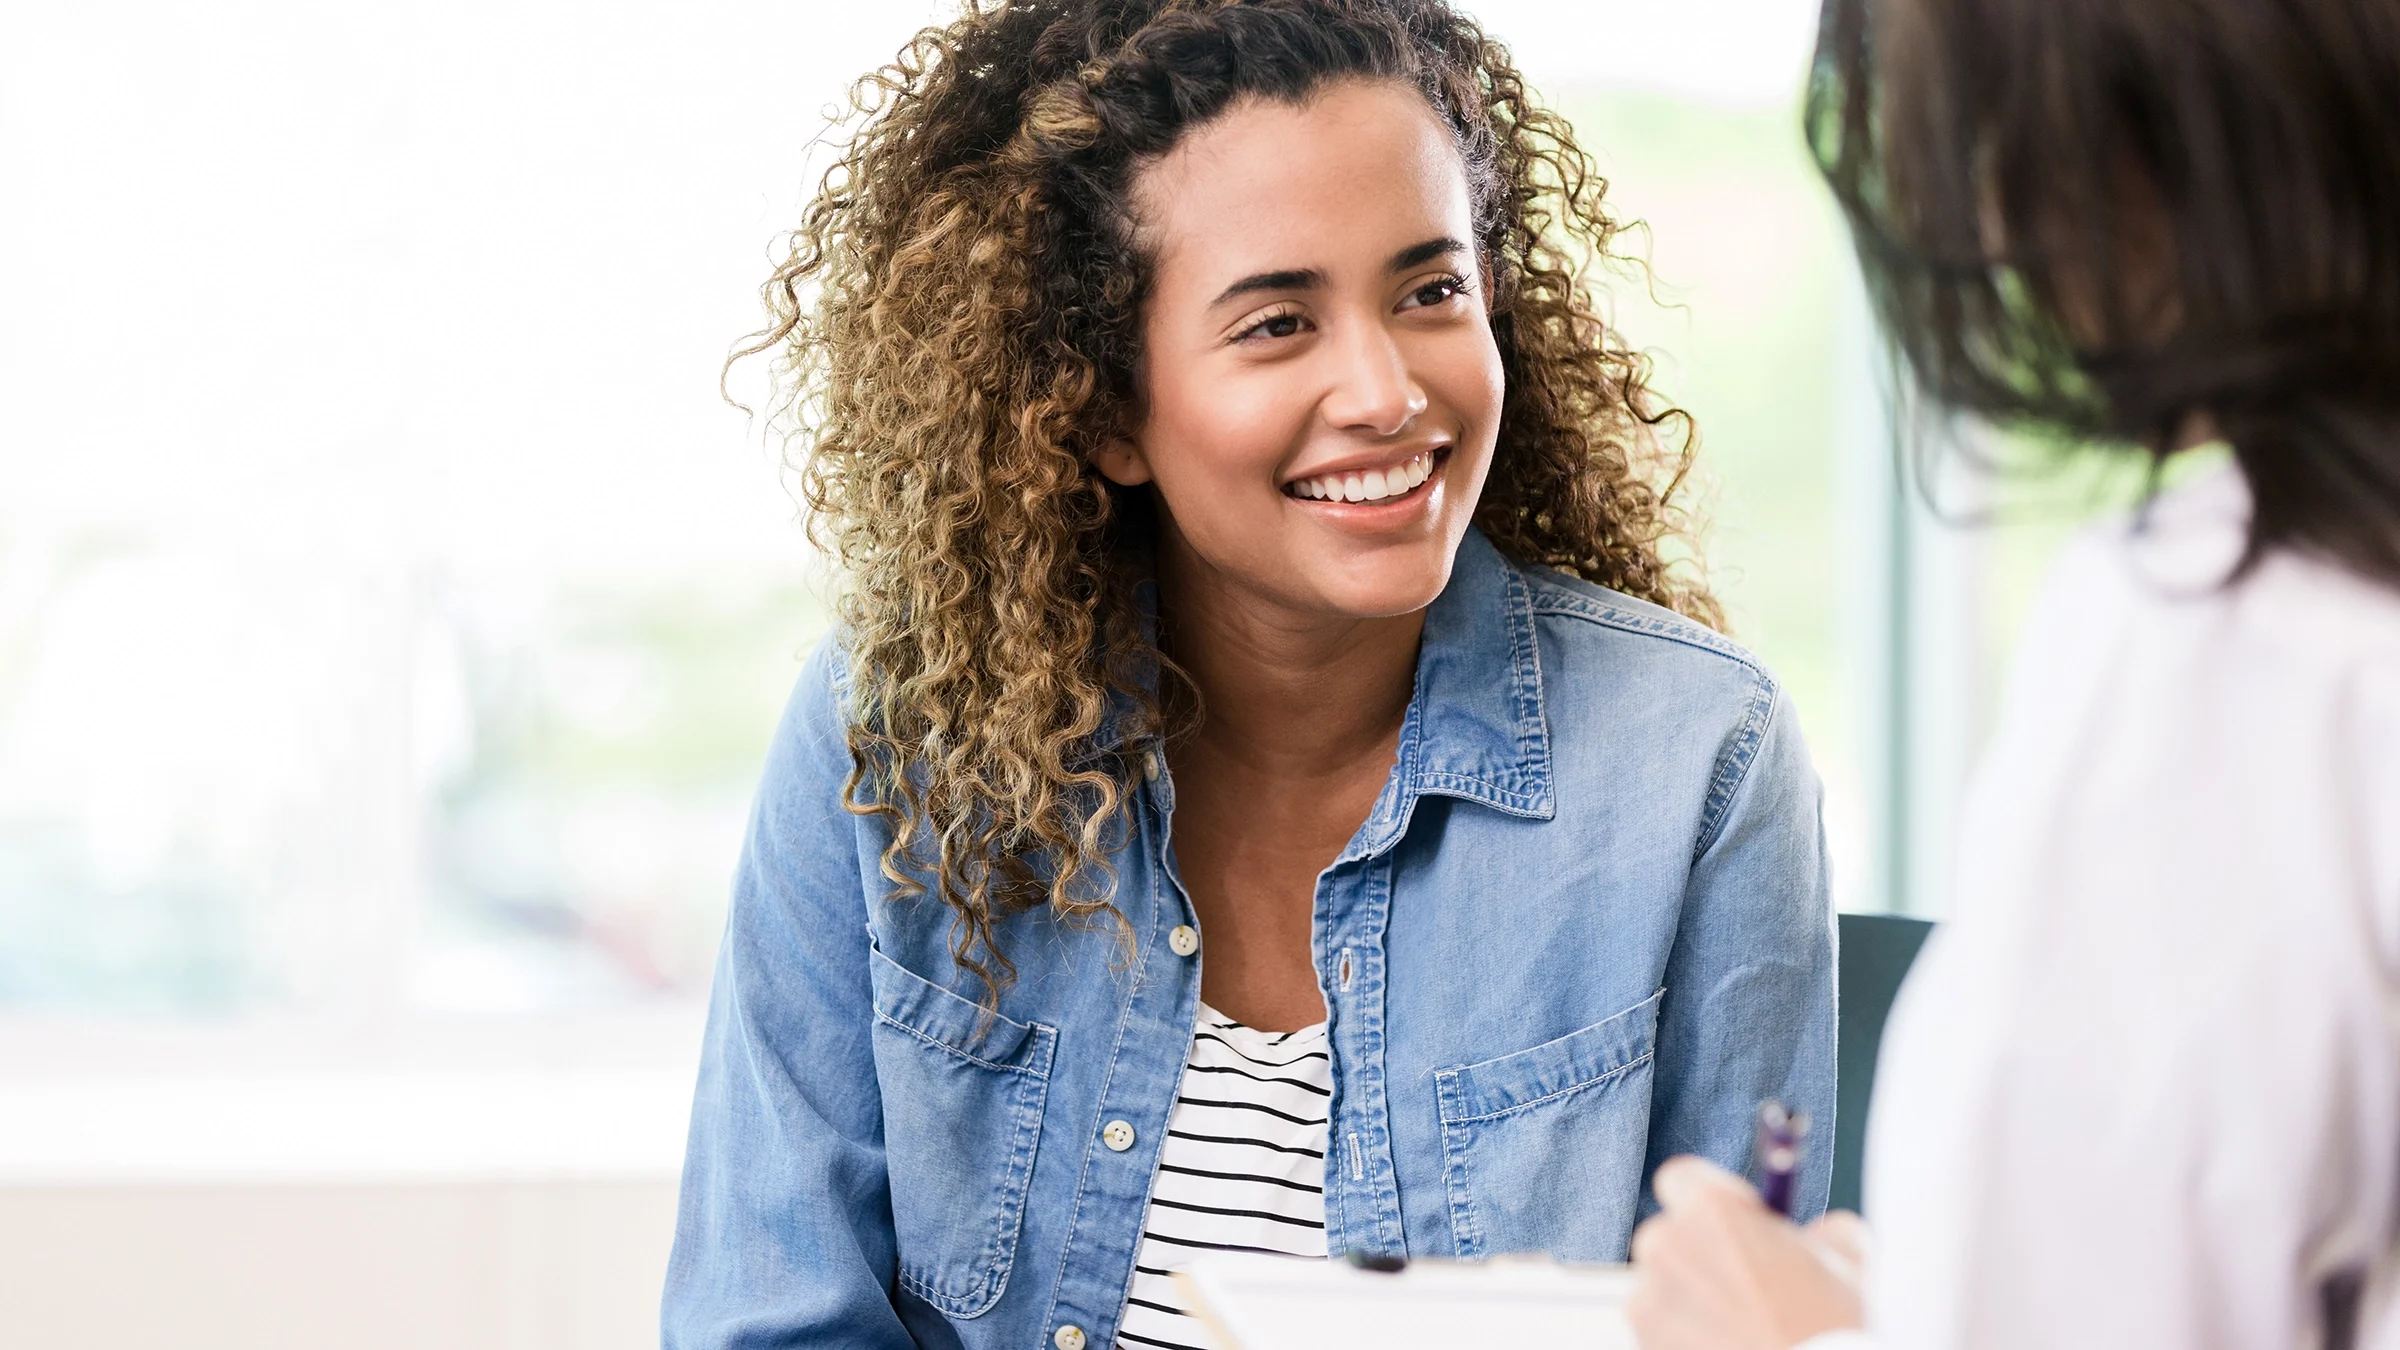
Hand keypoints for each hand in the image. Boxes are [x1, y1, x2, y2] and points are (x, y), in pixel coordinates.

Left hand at [1626, 1155, 1867, 1349]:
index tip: (1732, 1220)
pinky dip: (1682, 1335)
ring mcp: (1649, 1295)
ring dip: (1691, 1297)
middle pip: (1669, 1233)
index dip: (1706, 1198)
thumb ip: (1824, 1231)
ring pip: (1663, 1283)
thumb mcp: (1849, 1259)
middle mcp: (1668, 1242)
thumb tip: (1818, 1236)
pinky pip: (1660, 1325)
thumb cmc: (1828, 1324)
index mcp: (1711, 1207)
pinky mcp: (1644, 1338)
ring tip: (1738, 1325)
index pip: (1680, 1177)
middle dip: (1699, 1252)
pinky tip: (1725, 1345)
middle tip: (1742, 1282)